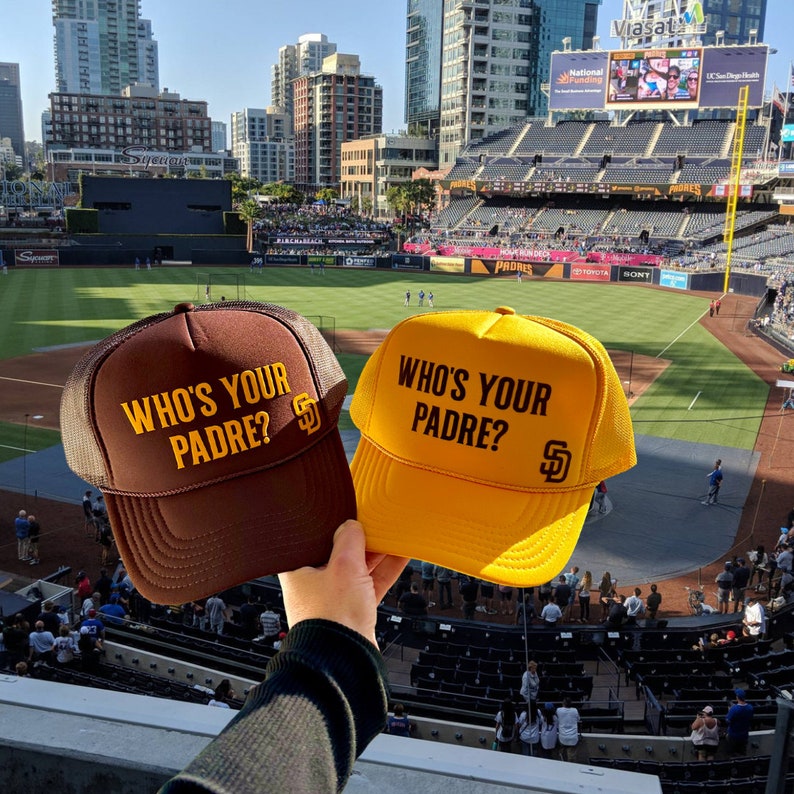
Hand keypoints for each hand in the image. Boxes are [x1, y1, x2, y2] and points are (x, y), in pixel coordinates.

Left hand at [279, 520, 407, 646]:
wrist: (344, 661)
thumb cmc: (331, 619)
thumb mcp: (343, 566)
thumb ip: (348, 539)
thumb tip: (351, 525)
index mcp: (297, 570)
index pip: (317, 538)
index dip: (336, 526)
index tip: (353, 515)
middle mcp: (313, 584)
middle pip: (339, 552)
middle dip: (361, 539)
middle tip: (377, 523)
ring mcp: (334, 598)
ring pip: (358, 568)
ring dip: (377, 553)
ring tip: (394, 534)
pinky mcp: (352, 610)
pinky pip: (370, 583)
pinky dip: (384, 570)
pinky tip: (400, 555)